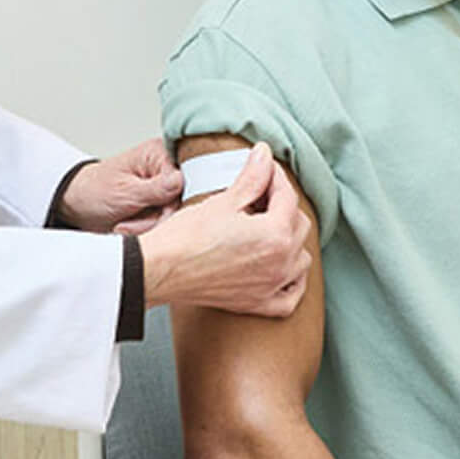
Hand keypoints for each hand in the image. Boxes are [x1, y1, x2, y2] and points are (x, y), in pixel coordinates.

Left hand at [58, 138, 183, 233]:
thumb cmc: (94, 191)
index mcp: (157, 153)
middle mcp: (163, 167)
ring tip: (126, 224)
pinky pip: (164, 219)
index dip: (173, 202)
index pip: (183, 179)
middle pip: (180, 199)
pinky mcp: (158, 202)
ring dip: (149, 225)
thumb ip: (156, 188)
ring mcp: (162, 185)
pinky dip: (147, 227)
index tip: (157, 216)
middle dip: (157, 218)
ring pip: (173, 213)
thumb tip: (181, 181)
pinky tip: (129, 225)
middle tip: (133, 224)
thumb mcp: (125, 192)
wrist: (78, 206)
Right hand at [138, 143, 311, 316]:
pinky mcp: (257, 304)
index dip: (275, 177)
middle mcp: (281, 263)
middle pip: (299, 225)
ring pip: (300, 259)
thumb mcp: (223, 202)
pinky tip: (281, 268)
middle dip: (283, 205)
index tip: (263, 168)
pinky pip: (291, 296)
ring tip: (267, 227)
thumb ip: (252, 178)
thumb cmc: (185, 237)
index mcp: (275, 235)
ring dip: (290, 240)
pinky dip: (291, 282)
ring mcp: (271, 287)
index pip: (287, 197)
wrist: (159, 270)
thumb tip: (264, 154)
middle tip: (260, 194)